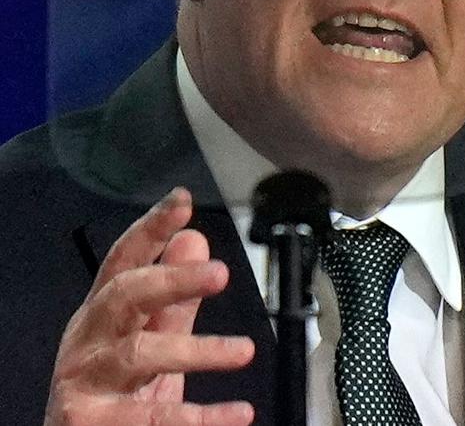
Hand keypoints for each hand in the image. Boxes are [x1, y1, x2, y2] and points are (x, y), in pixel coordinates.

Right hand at [44, 187, 254, 425]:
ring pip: (139, 355)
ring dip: (196, 350)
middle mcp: (87, 339)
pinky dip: (199, 416)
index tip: (181, 200)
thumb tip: (194, 240)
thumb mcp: (144, 339)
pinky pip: (151, 418)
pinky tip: (238, 412)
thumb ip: (173, 298)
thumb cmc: (113, 394)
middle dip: (172, 279)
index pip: (124, 258)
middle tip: (220, 272)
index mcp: (101, 312)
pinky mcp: (88, 424)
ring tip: (243, 351)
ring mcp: (83, 381)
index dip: (151, 227)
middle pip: (125, 295)